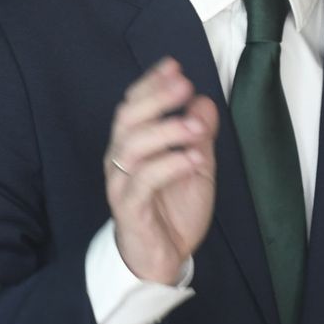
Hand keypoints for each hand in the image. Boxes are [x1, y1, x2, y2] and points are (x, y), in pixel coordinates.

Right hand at [104, 57, 219, 284]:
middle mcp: (120, 160)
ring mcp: (122, 185)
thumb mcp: (196, 165)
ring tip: (196, 128)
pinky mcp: (129, 210)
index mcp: (133, 145)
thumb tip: (203, 101)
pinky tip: (193, 158)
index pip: (133, 105)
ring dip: (166, 131)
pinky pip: (143, 183)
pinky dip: (169, 165)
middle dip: (155, 97)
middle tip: (184, 85)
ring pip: (131, 147)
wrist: (163, 259)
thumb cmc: (174, 208)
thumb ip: (199, 134)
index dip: (150, 83)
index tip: (174, 65)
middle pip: (127, 119)